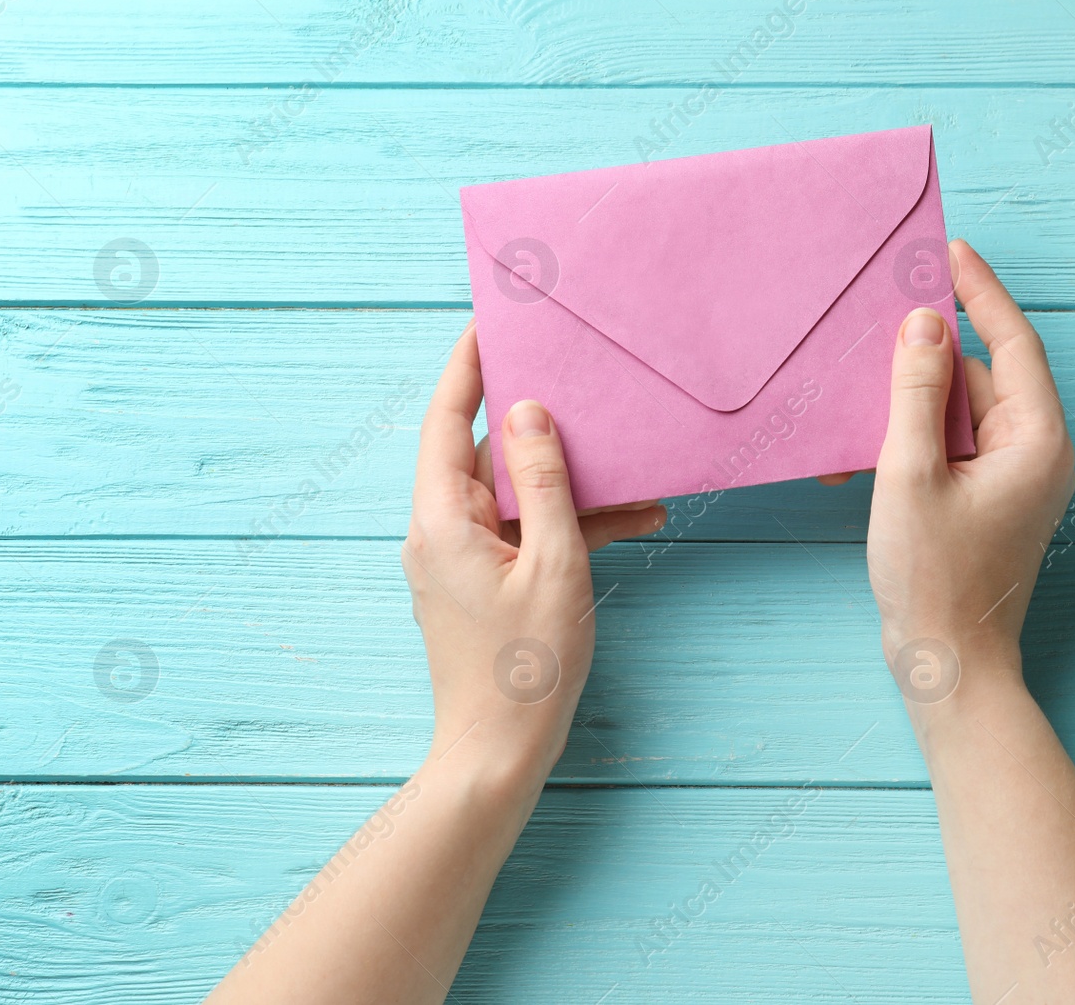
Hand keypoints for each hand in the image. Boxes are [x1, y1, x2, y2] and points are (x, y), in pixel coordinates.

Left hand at [402, 323, 666, 778]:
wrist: (497, 754)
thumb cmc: (526, 668)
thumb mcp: (553, 564)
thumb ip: (544, 482)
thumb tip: (528, 412)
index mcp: (442, 520)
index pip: (445, 419)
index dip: (467, 366)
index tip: (491, 320)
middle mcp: (440, 533)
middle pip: (482, 453)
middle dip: (536, 421)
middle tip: (579, 379)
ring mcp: (459, 561)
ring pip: (513, 495)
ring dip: (568, 483)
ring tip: (635, 471)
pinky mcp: (482, 585)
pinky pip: (523, 533)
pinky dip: (566, 524)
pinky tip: (631, 522)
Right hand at [866, 239, 1074, 701]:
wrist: (947, 669)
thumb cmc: (934, 580)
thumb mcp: (910, 473)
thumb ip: (917, 392)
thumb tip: (925, 323)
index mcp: (1035, 441)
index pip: (1011, 342)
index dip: (980, 291)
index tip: (948, 250)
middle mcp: (1034, 454)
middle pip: (979, 377)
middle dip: (925, 356)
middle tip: (877, 322)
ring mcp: (1011, 481)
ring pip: (957, 413)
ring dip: (906, 407)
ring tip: (854, 409)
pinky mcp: (984, 502)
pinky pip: (948, 449)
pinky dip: (907, 445)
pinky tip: (858, 460)